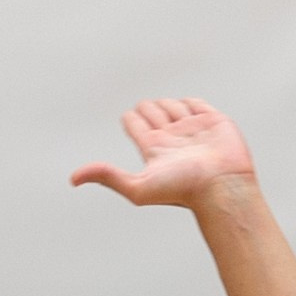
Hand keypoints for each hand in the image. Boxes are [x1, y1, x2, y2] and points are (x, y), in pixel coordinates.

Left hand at [70, 98, 255, 207]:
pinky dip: (193, 104)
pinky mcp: (214, 122)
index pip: (135, 123)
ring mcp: (192, 129)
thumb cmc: (183, 191)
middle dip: (150, 109)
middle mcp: (171, 138)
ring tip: (182, 127)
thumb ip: (107, 177)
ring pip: (173, 105)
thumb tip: (72, 179)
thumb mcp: (138, 187)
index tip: (134, 122)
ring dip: (172, 107)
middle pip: (151, 110)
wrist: (222, 187)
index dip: (131, 118)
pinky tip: (195, 115)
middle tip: (161, 126)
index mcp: (153, 149)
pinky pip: (197, 104)